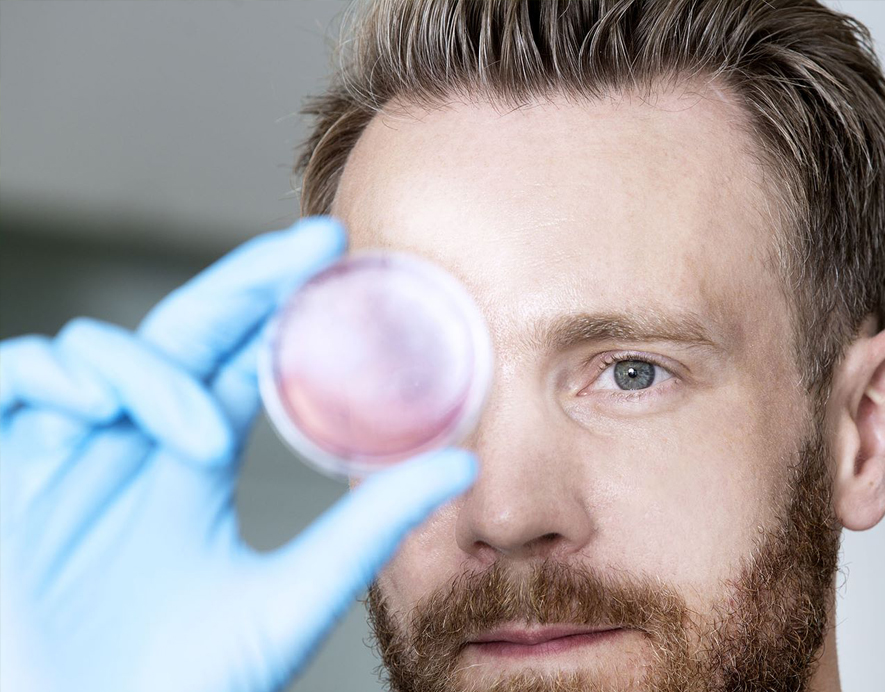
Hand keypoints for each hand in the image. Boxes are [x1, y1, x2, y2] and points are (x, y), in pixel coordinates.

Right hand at [0, 218, 477, 691]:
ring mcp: (69, 452)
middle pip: (185, 329)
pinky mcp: (5, 472)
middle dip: (243, 281)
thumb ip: (368, 528)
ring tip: (200, 441)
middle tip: (311, 248)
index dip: (276, 300)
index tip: (334, 254)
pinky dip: (47, 374)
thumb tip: (462, 465)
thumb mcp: (294, 594)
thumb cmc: (191, 681)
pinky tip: (94, 407)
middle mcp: (134, 443)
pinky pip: (12, 379)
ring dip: (149, 371)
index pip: (234, 356)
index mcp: (193, 462)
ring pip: (98, 351)